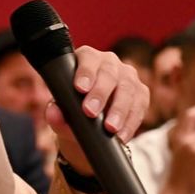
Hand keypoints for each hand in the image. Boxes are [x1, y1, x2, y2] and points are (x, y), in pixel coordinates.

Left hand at [45, 46, 148, 173]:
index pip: (88, 59)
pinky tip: (122, 135)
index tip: (80, 89)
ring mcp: (128, 76)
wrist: (91, 124)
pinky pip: (139, 105)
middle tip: (90, 113)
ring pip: (128, 89)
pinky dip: (131, 122)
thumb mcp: (62, 114)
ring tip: (110, 128)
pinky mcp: (141, 93)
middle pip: (109, 73)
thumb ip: (55, 114)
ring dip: (119, 110)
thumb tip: (53, 113)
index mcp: (87, 59)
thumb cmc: (74, 111)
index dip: (85, 72)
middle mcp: (110, 63)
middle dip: (100, 94)